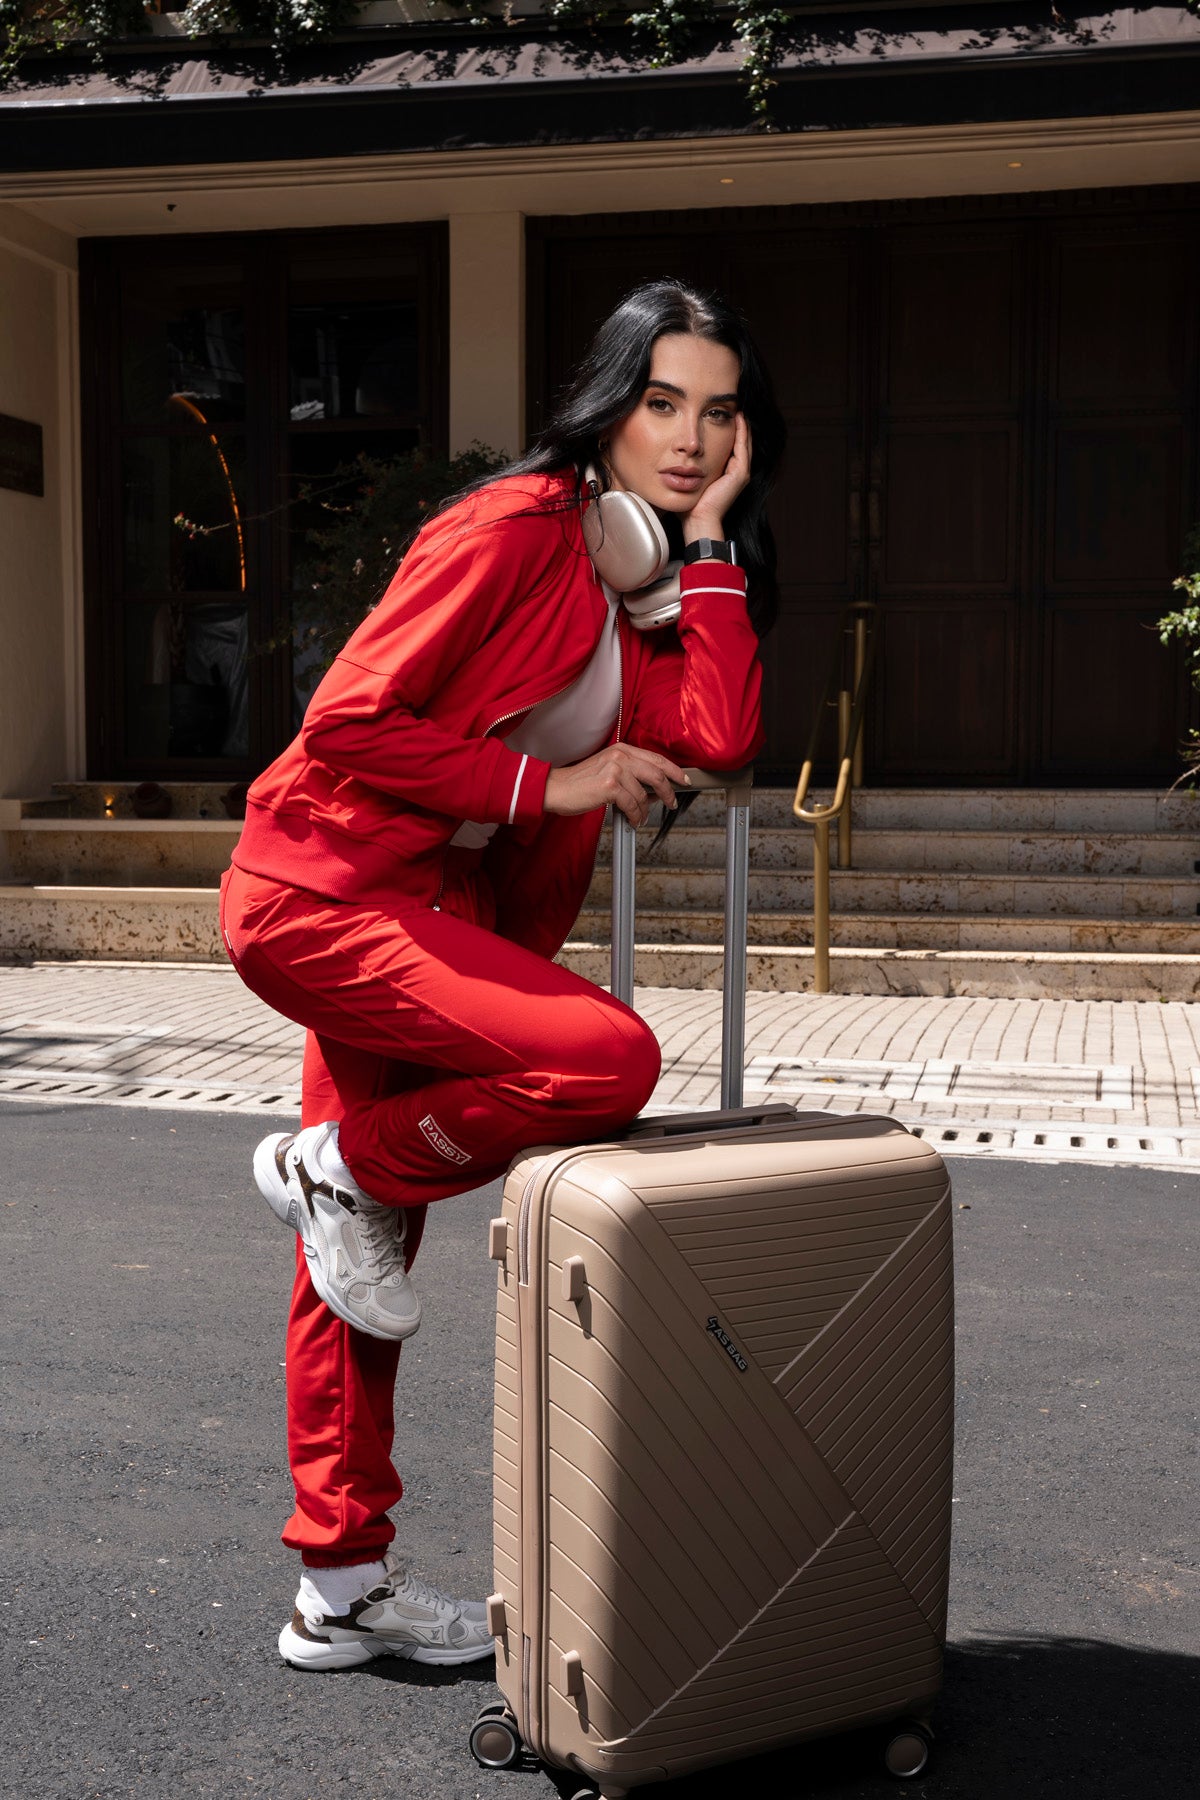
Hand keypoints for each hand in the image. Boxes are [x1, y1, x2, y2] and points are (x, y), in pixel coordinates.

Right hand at [543, 743, 689, 827]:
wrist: (556, 788)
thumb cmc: (580, 782)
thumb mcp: (607, 768)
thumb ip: (631, 774)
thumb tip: (654, 790)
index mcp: (622, 749)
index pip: (656, 758)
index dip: (674, 770)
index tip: (683, 780)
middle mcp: (620, 756)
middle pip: (657, 774)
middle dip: (669, 792)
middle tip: (672, 803)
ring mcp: (615, 770)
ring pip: (644, 795)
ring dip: (645, 810)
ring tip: (639, 817)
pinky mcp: (610, 786)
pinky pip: (632, 805)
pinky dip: (635, 816)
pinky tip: (632, 820)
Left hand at [683, 412, 752, 543]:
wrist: (697, 520)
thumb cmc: (689, 504)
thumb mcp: (688, 479)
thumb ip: (686, 467)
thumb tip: (672, 455)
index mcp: (726, 473)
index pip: (730, 446)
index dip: (727, 431)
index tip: (719, 415)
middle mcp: (736, 472)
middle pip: (740, 442)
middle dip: (737, 425)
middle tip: (733, 407)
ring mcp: (741, 473)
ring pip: (744, 442)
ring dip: (742, 425)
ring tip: (737, 409)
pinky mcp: (740, 474)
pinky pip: (742, 447)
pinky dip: (741, 432)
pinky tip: (738, 419)